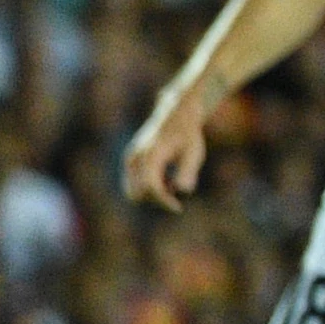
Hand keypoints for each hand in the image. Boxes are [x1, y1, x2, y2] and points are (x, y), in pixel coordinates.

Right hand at [122, 98, 209, 212]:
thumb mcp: (194, 152)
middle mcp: (135, 158)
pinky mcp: (130, 161)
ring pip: (133, 191)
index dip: (163, 201)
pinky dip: (148, 188)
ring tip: (172, 183)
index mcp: (150, 155)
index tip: (178, 208)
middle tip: (176, 195)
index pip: (150, 187)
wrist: (176, 115)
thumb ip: (188, 171)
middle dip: (156, 199)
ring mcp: (130, 159)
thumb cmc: (188, 134)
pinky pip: (134, 184)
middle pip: (138, 193)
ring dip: (152, 194)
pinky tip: (167, 180)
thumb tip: (183, 191)